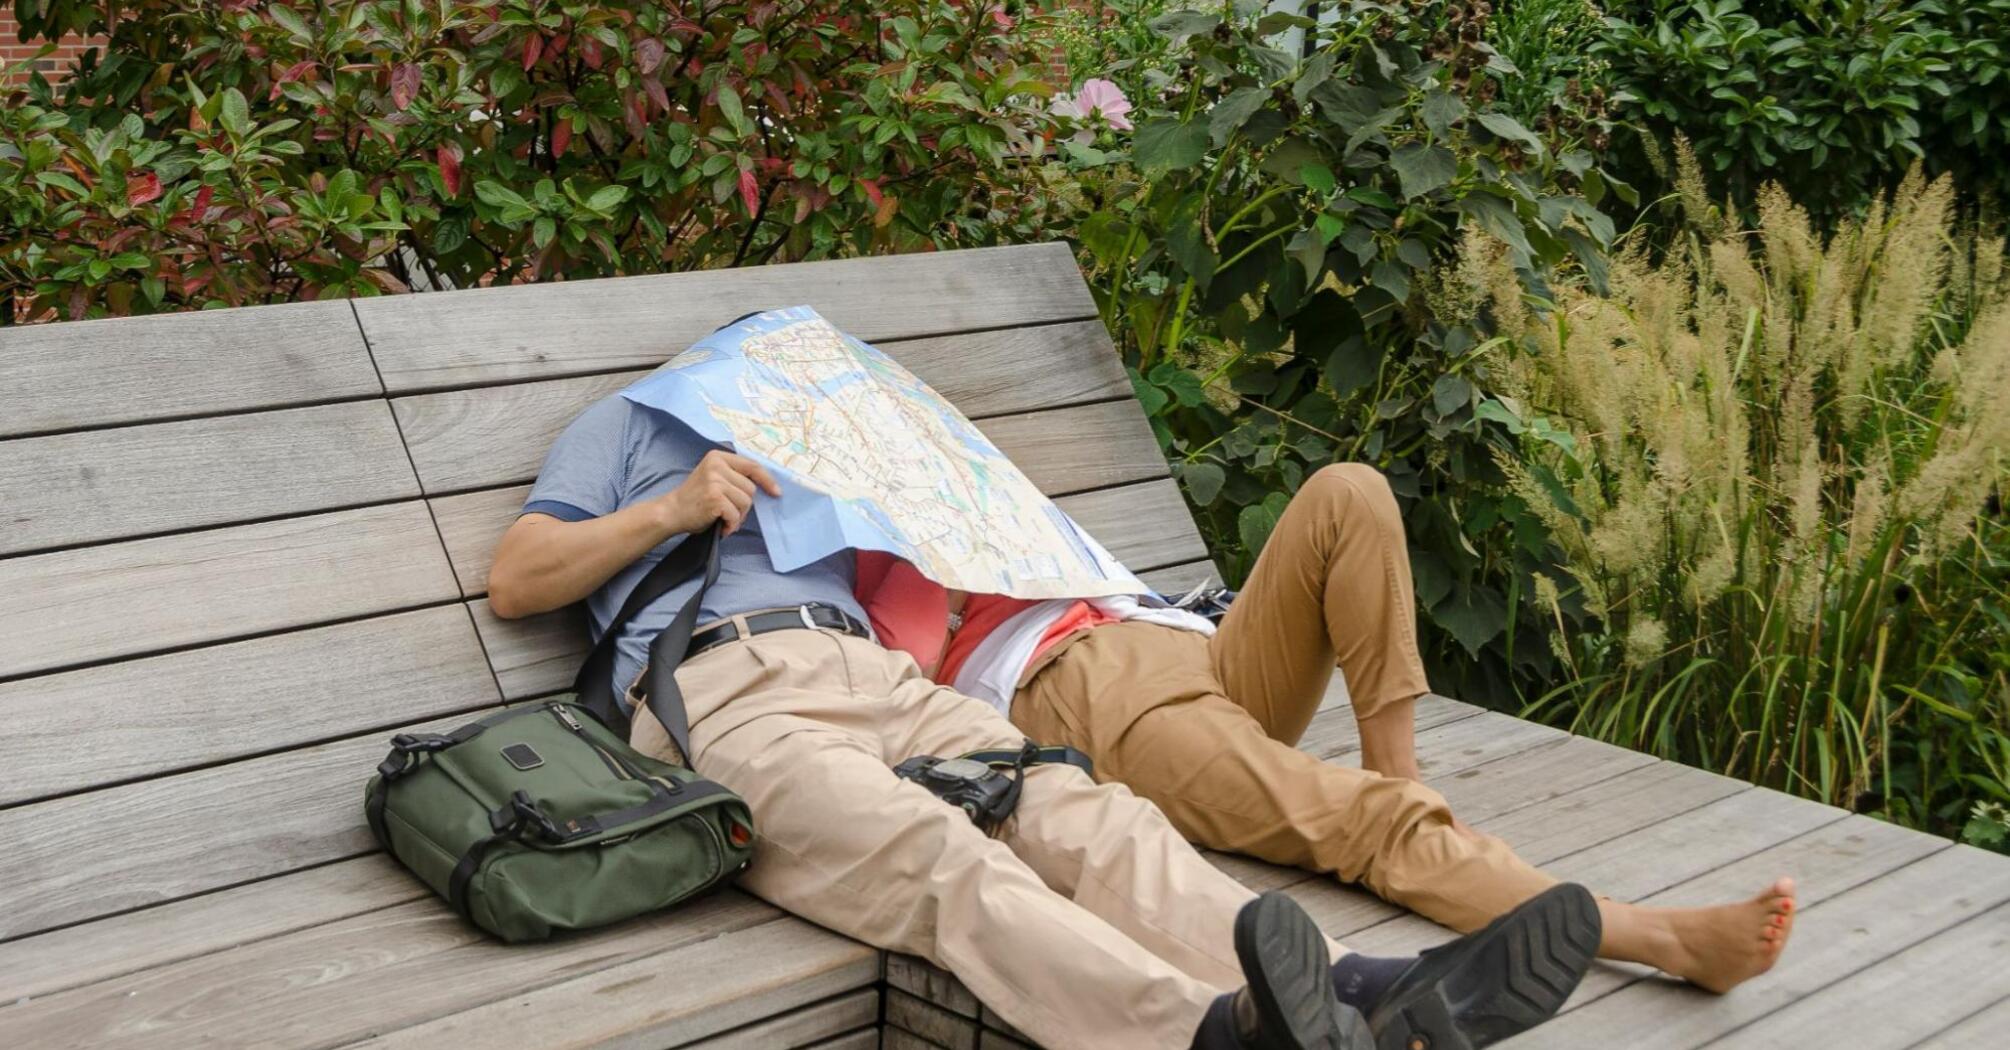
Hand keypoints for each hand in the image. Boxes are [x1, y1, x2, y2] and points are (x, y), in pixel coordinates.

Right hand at [657, 450, 781, 536]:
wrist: (672, 511)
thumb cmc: (696, 499)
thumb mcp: (714, 478)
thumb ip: (734, 476)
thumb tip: (767, 486)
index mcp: (718, 457)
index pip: (752, 466)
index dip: (767, 480)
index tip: (776, 492)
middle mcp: (716, 465)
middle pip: (751, 489)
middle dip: (744, 506)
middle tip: (729, 513)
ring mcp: (715, 480)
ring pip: (746, 502)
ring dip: (738, 516)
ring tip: (724, 519)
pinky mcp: (714, 497)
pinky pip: (736, 514)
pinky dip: (731, 525)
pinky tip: (721, 526)